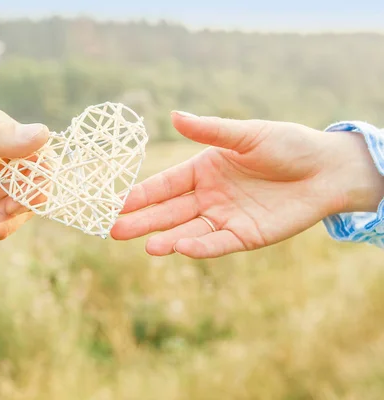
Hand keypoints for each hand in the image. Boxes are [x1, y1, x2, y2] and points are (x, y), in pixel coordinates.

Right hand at [111, 112, 383, 257]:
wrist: (326, 170)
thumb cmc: (287, 146)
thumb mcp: (247, 135)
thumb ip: (211, 131)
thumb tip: (175, 115)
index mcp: (203, 170)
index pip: (165, 184)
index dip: (141, 194)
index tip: (117, 203)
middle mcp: (208, 196)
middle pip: (169, 211)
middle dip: (142, 221)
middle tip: (115, 231)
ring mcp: (224, 217)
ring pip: (188, 231)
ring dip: (167, 238)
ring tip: (147, 246)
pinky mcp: (244, 236)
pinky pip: (217, 243)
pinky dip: (200, 247)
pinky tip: (180, 247)